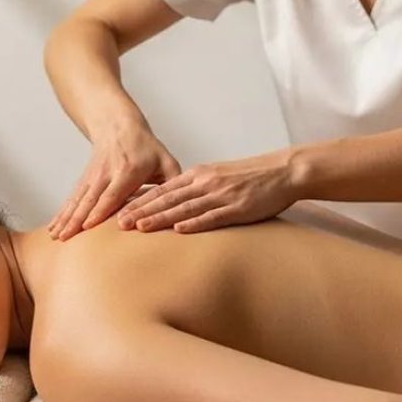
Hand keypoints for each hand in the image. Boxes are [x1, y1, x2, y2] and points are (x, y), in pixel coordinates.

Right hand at [48, 121, 180, 239]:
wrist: (118, 125)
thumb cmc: (146, 147)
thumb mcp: (165, 161)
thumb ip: (173, 183)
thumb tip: (185, 207)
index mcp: (128, 171)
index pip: (113, 193)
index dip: (101, 210)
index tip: (89, 226)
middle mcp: (107, 174)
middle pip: (90, 199)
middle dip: (78, 219)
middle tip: (66, 238)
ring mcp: (93, 177)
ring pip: (77, 200)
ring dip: (65, 218)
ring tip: (55, 237)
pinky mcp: (84, 180)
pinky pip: (72, 199)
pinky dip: (61, 213)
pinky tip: (53, 228)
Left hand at [116, 149, 296, 233]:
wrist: (282, 171)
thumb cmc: (251, 177)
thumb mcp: (218, 177)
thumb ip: (197, 188)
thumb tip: (174, 205)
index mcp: (200, 174)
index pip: (163, 189)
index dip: (141, 201)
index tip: (120, 211)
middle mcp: (206, 182)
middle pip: (168, 198)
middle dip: (142, 211)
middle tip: (119, 223)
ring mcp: (221, 195)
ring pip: (185, 207)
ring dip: (160, 218)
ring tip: (140, 228)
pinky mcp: (238, 207)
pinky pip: (213, 216)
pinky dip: (194, 223)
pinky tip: (179, 230)